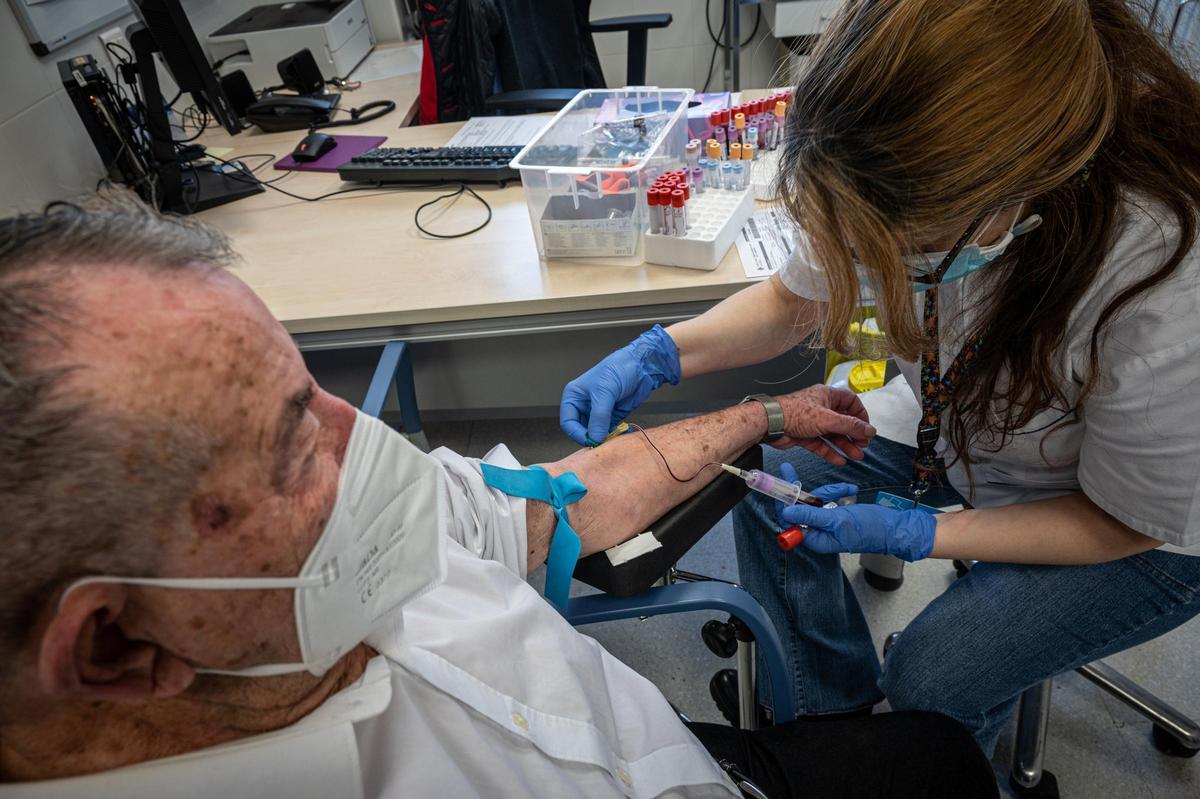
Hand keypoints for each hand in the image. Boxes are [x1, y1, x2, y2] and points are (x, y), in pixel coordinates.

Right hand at [559, 325, 680, 445]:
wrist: (642, 366)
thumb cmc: (619, 369)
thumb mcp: (605, 391)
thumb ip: (599, 416)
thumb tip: (595, 438)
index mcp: (574, 396)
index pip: (568, 422)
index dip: (577, 434)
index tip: (590, 441)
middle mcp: (584, 405)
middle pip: (581, 430)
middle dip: (591, 438)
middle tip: (602, 443)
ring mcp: (598, 412)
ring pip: (595, 433)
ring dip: (604, 438)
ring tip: (613, 437)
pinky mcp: (612, 416)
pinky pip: (609, 431)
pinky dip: (614, 435)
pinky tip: (621, 434)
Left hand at [772, 385, 876, 463]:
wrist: (770, 424)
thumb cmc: (796, 413)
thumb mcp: (829, 419)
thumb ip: (851, 426)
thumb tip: (870, 430)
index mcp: (827, 396)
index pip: (850, 402)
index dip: (860, 415)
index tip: (867, 428)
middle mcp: (821, 407)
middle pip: (843, 421)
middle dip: (853, 434)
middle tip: (863, 446)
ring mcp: (812, 422)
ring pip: (832, 434)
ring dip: (844, 445)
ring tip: (856, 456)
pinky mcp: (804, 435)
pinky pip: (821, 444)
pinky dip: (830, 452)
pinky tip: (839, 460)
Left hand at [774, 463, 935, 561]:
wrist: (893, 527)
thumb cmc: (870, 529)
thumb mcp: (838, 520)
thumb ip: (811, 516)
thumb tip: (787, 512)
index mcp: (815, 539)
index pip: (789, 520)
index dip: (784, 502)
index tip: (781, 482)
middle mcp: (817, 532)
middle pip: (798, 508)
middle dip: (805, 493)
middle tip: (789, 471)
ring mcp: (825, 523)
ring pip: (814, 500)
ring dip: (828, 491)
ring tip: (846, 490)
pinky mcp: (833, 514)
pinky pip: (826, 499)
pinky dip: (836, 492)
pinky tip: (849, 491)